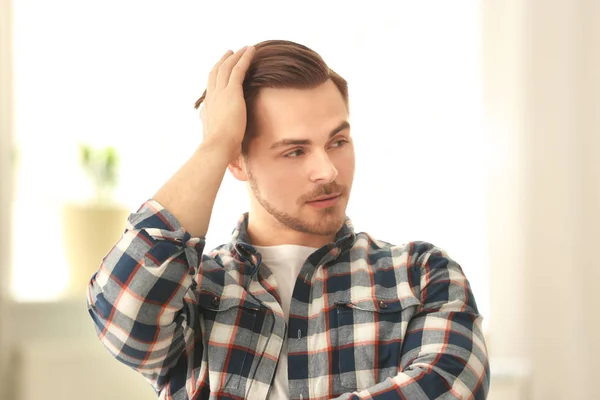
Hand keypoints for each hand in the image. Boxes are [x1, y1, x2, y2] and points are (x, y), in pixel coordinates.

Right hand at [200, 46, 255, 161]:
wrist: (218, 147)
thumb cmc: (220, 150)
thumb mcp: (220, 141)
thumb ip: (223, 138)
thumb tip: (226, 147)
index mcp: (208, 109)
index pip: (211, 88)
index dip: (216, 77)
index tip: (221, 71)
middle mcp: (212, 97)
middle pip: (216, 73)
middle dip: (224, 61)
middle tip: (230, 52)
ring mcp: (220, 93)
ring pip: (227, 67)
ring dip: (236, 56)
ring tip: (244, 49)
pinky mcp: (231, 92)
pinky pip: (238, 69)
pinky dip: (245, 58)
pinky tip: (252, 51)